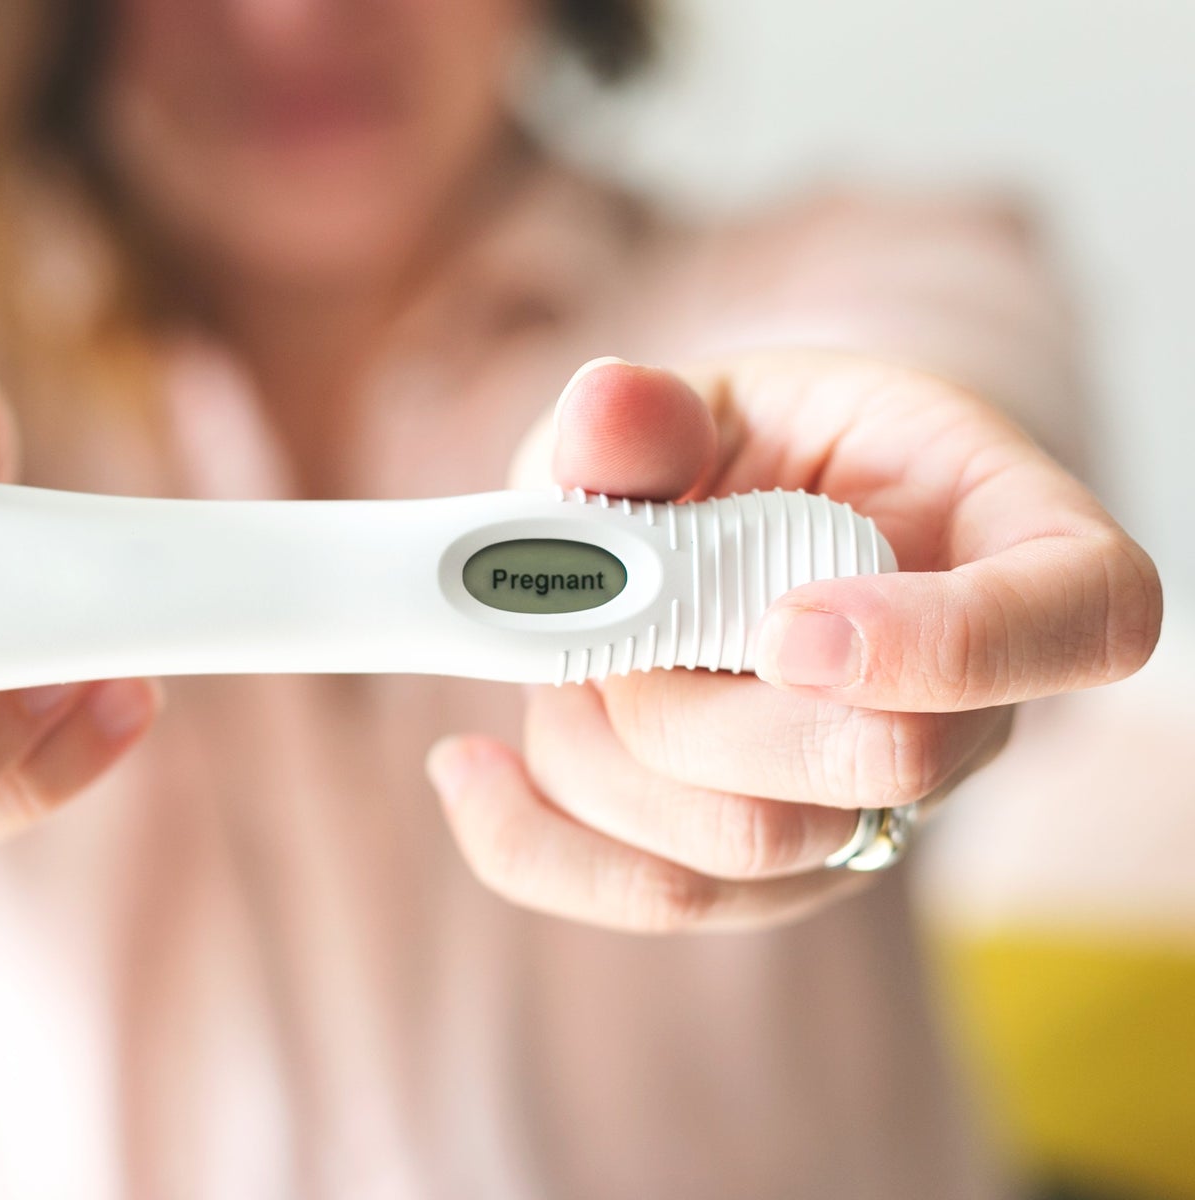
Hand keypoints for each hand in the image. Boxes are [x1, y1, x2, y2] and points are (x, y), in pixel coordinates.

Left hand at [426, 352, 1160, 931]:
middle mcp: (966, 701)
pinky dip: (535, 842)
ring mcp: (872, 805)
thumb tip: (603, 409)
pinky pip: (658, 899)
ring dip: (606, 740)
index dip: (952, 644)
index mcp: (1012, 542)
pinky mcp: (770, 871)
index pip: (1086, 620)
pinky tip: (466, 770)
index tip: (788, 621)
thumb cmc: (754, 453)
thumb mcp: (711, 399)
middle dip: (696, 690)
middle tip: (616, 608)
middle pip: (877, 766)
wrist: (734, 534)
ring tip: (567, 648)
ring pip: (745, 846)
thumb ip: (655, 413)